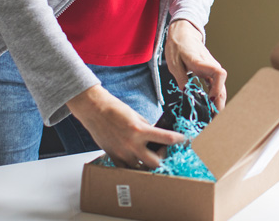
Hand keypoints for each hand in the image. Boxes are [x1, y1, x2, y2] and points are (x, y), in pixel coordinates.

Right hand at [67, 84, 184, 168]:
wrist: (95, 111)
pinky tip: (137, 158)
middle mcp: (132, 144)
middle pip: (155, 163)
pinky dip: (134, 166)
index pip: (167, 138)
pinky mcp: (113, 157)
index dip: (179, 140)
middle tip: (162, 149)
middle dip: (162, 157)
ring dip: (148, 163)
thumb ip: (148, 128)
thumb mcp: (137, 116)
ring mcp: (122, 153)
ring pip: (141, 169)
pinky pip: (127, 169)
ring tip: (149, 154)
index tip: (184, 139)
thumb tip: (158, 136)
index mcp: (140, 130)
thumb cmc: (115, 110)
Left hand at [164, 20, 227, 109]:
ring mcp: (212, 70)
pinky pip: (216, 87)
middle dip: (219, 103)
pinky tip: (210, 108)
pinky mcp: (210, 73)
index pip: (219, 73)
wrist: (183, 34)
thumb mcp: (174, 63)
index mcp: (201, 62)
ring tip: (211, 118)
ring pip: (221, 88)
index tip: (210, 100)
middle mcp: (211, 66)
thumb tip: (186, 94)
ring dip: (218, 103)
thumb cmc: (178, 46)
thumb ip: (181, 78)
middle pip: (222, 85)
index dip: (217, 88)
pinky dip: (214, 98)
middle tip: (212, 120)